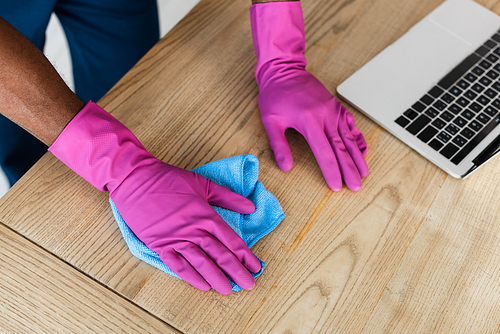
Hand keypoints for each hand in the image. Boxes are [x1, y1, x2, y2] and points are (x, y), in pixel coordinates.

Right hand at [49, 102, 260, 294]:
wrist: (136, 180)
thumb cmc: (170, 179)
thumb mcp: (203, 183)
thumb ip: (228, 197)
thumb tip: (251, 206)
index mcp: (206, 215)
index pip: (231, 240)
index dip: (245, 255)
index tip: (256, 266)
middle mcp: (193, 230)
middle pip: (219, 255)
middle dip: (236, 272)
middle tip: (249, 284)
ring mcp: (176, 239)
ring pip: (201, 263)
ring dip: (216, 278)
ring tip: (229, 290)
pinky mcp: (159, 245)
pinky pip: (177, 265)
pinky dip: (190, 277)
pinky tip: (202, 286)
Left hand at [250, 2, 368, 190]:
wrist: (284, 70)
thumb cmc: (276, 95)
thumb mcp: (271, 121)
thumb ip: (278, 145)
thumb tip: (285, 167)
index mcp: (309, 121)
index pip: (324, 152)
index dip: (331, 171)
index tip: (336, 186)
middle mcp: (326, 116)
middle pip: (341, 148)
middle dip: (349, 169)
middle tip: (356, 187)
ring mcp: (334, 110)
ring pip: (349, 138)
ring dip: (357, 157)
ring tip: (364, 173)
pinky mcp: (336, 106)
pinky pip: (351, 125)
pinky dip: (358, 138)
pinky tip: (362, 151)